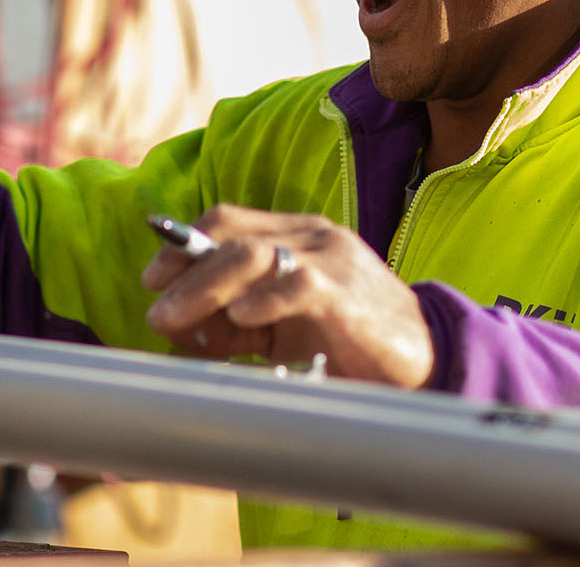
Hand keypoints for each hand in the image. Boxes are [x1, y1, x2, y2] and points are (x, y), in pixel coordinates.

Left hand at [138, 204, 433, 388]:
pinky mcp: (346, 291)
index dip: (181, 244)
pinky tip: (240, 319)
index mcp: (297, 234)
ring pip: (251, 253)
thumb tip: (181, 328)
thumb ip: (236, 323)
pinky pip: (295, 284)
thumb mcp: (283, 328)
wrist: (426, 358)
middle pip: (230, 236)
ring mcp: (331, 259)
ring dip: (203, 287)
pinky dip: (261, 301)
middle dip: (182, 273)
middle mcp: (312, 236)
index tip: (152, 278)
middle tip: (155, 312)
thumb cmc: (350, 342)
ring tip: (176, 320)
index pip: (227, 220)